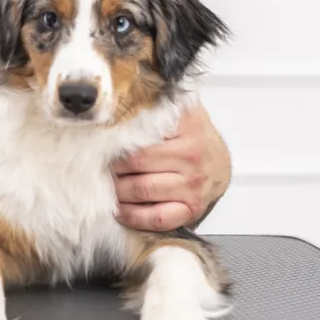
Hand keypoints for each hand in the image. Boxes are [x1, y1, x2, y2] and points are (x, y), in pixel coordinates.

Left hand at [112, 103, 230, 231]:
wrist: (220, 162)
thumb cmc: (191, 136)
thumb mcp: (178, 111)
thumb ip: (152, 105)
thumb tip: (117, 102)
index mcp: (187, 126)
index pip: (139, 135)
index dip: (114, 142)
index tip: (100, 145)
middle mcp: (192, 156)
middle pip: (135, 163)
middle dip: (112, 167)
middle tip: (99, 166)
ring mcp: (193, 185)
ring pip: (142, 190)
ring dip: (118, 191)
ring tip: (107, 186)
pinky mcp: (192, 208)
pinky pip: (158, 218)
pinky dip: (134, 216)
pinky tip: (120, 210)